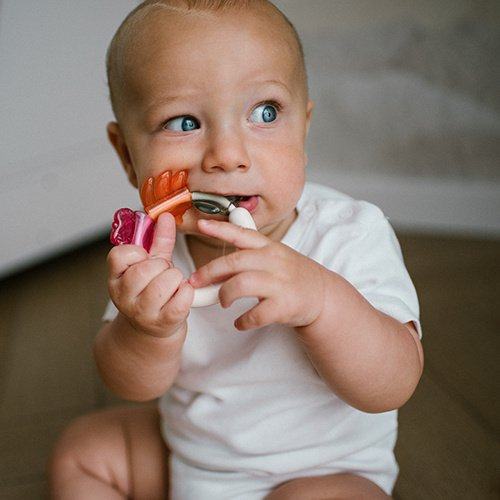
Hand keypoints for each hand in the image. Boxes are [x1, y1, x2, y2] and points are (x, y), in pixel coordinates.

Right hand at [107, 213, 193, 337]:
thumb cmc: (151, 292)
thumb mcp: (150, 264)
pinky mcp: (163, 322)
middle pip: (147, 268)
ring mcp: (142, 312)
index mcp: (116, 278)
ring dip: (176, 278)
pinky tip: (181, 295)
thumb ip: (158, 240)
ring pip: (167, 281)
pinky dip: (187, 292)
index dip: (137, 253)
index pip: (120, 255)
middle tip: (163, 274)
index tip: (144, 259)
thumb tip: (165, 216)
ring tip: (172, 285)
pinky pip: (183, 297)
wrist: (153, 329)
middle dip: (163, 266)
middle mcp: (124, 297)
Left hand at [189, 219, 325, 329]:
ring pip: (241, 285)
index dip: (220, 228)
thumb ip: (247, 253)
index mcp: (269, 247)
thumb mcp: (274, 255)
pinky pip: (256, 314)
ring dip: (225, 294)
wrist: (322, 296)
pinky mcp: (285, 306)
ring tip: (223, 302)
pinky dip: (243, 320)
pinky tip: (240, 322)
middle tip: (195, 282)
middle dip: (209, 271)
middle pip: (234, 261)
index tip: (201, 224)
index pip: (242, 233)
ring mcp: (280, 283)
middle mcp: (274, 261)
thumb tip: (214, 256)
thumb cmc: (291, 275)